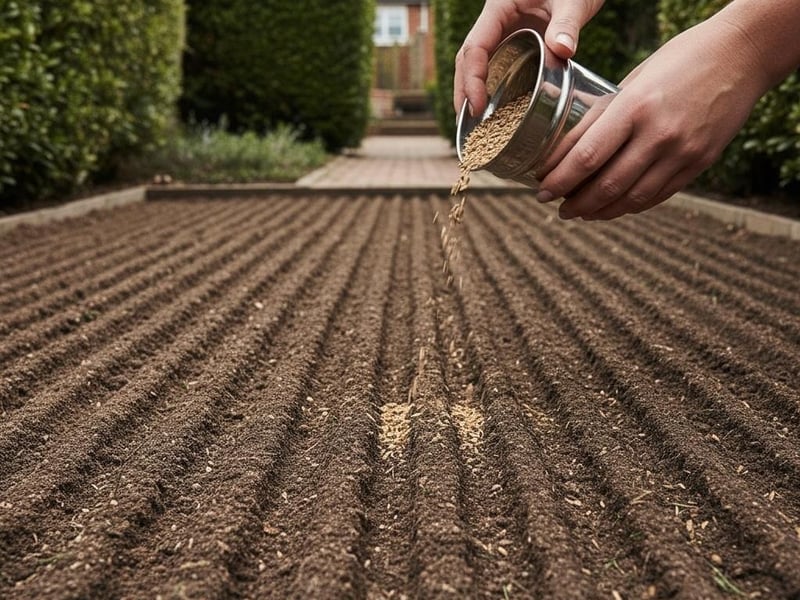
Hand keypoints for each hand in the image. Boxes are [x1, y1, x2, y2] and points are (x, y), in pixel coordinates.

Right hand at [454, 0, 604, 115]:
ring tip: (475, 123)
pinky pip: (498, 65)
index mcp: (499, 9)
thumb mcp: (573, 1)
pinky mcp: (516, 42)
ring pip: (479, 64)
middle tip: (468, 123)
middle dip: (463, 90)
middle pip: (468, 59)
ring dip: (472, 91)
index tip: (477, 106)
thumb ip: (567, 24)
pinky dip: (492, 87)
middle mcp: (496, 22)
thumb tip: (563, 50)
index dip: (471, 79)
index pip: (475, 47)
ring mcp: (504, 33)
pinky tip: (496, 109)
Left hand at [538, 17, 767, 219]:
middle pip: (606, 185)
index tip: (541, 189)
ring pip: (631, 199)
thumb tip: (566, 149)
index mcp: (636, 107)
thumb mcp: (633, 81)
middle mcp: (659, 134)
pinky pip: (657, 196)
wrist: (742, 54)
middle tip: (556, 207)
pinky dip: (630, 206)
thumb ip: (603, 116)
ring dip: (600, 211)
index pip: (587, 156)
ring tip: (580, 212)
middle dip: (575, 202)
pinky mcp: (699, 163)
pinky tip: (613, 206)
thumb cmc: (680, 60)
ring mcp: (683, 153)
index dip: (560, 180)